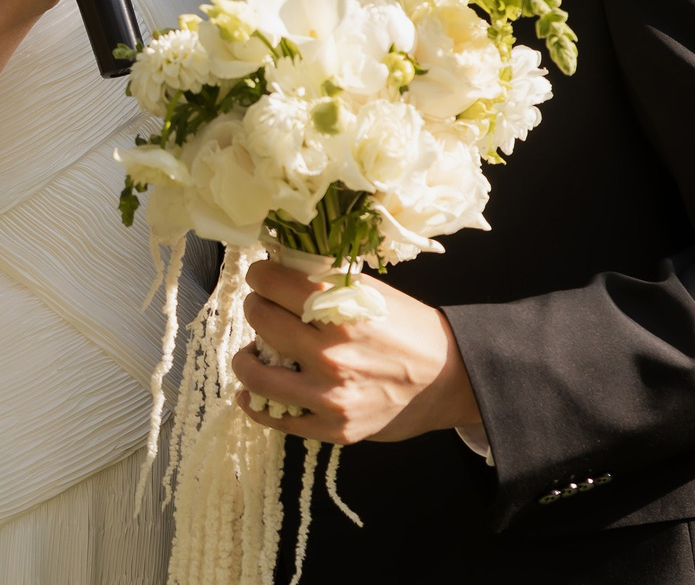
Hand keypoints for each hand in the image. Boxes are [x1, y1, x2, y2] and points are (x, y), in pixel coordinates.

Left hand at [232, 258, 480, 445]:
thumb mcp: (373, 294)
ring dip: (245, 359)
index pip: (274, 283)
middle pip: (261, 320)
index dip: (261, 276)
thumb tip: (279, 266)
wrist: (450, 380)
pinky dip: (255, 403)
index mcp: (342, 312)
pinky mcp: (334, 428)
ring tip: (251, 352)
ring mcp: (331, 396)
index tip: (261, 277)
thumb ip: (326, 284)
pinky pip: (277, 419)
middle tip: (261, 308)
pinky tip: (251, 393)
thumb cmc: (410, 331)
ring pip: (256, 374)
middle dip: (255, 307)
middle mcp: (333, 355)